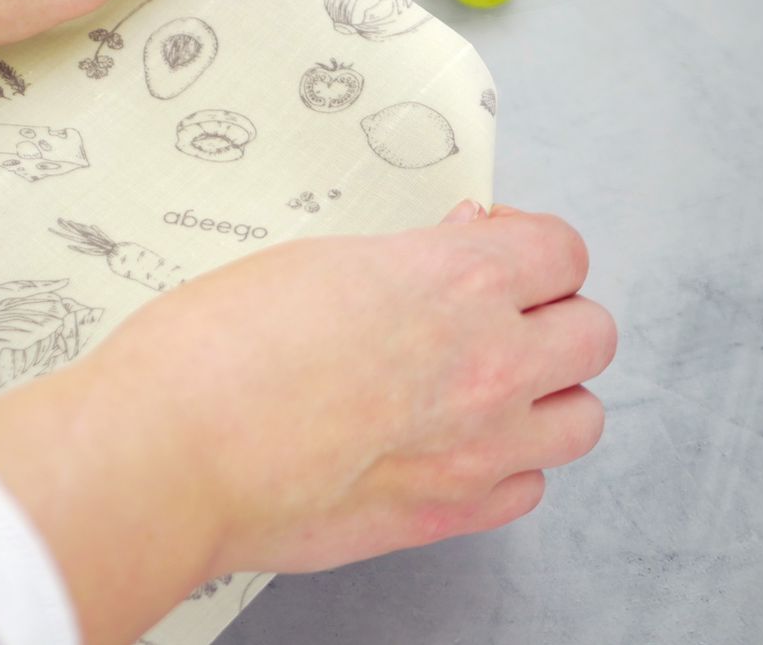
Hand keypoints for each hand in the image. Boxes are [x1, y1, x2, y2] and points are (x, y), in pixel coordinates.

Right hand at [0, 204, 616, 644]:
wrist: (169, 454)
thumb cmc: (213, 353)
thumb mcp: (311, 261)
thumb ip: (404, 259)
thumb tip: (450, 248)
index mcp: (452, 281)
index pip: (563, 250)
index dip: (532, 247)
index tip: (498, 250)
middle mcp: (485, 364)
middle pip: (593, 332)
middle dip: (552, 315)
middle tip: (500, 313)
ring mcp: (476, 449)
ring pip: (583, 418)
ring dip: (548, 395)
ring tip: (491, 385)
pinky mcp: (449, 516)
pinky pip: (530, 489)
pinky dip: (509, 466)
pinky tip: (458, 446)